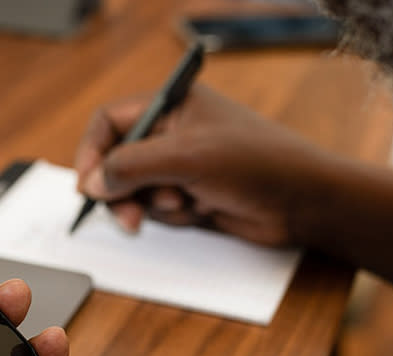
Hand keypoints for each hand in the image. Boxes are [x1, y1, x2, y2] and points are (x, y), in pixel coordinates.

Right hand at [75, 84, 332, 245]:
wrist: (304, 202)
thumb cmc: (258, 164)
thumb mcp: (187, 158)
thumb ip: (131, 167)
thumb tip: (92, 182)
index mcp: (173, 104)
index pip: (111, 121)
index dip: (93, 152)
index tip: (88, 184)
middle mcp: (173, 132)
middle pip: (117, 159)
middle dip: (120, 189)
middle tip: (127, 214)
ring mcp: (182, 165)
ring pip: (136, 189)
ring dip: (153, 204)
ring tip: (184, 203)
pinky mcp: (192, 194)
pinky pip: (159, 209)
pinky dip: (173, 215)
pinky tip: (202, 210)